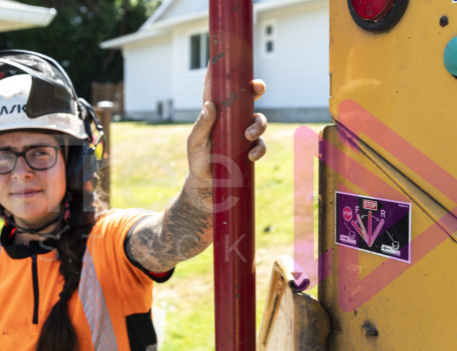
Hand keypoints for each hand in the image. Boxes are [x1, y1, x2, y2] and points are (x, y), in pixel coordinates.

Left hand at [187, 64, 267, 180]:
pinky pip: (261, 145)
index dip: (223, 72)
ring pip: (259, 120)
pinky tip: (251, 156)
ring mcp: (243, 134)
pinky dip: (259, 149)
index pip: (220, 89)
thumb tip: (210, 105)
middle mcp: (232, 120)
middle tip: (258, 88)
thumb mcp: (196, 143)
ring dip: (258, 124)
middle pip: (248, 98)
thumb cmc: (198, 161)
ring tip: (249, 136)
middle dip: (256, 88)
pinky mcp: (250, 150)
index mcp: (216, 114)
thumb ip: (202, 125)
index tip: (226, 57)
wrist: (207, 186)